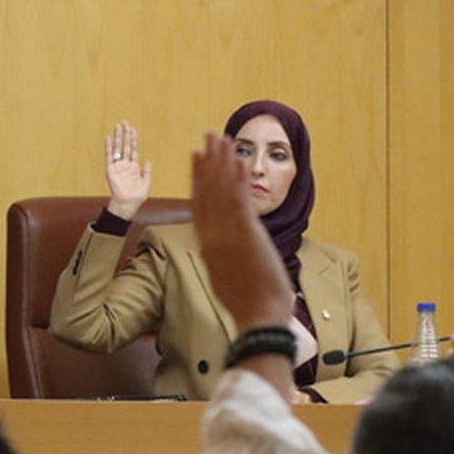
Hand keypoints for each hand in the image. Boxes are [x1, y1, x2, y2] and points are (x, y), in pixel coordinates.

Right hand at [103, 121, 151, 219]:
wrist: (128, 203)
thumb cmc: (137, 196)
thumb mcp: (146, 183)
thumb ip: (147, 172)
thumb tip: (147, 162)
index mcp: (133, 167)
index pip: (133, 149)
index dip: (133, 139)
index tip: (132, 129)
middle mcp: (124, 164)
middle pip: (125, 146)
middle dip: (125, 134)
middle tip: (125, 123)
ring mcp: (117, 166)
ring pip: (118, 148)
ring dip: (118, 137)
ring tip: (118, 126)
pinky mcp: (110, 170)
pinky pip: (109, 156)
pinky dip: (108, 147)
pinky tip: (108, 138)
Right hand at [191, 132, 293, 331]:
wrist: (258, 317)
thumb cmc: (246, 303)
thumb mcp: (224, 277)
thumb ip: (221, 256)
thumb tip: (219, 249)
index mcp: (207, 245)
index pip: (199, 203)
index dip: (198, 178)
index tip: (196, 157)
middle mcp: (213, 235)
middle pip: (208, 191)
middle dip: (209, 161)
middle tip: (208, 136)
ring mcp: (228, 234)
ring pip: (222, 191)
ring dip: (222, 162)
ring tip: (222, 138)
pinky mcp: (246, 236)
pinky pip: (239, 201)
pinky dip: (237, 180)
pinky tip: (239, 161)